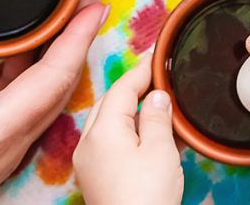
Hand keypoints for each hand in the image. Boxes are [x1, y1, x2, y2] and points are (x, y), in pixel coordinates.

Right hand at [0, 1, 107, 203]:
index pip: (52, 78)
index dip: (77, 38)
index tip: (94, 4)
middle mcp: (9, 143)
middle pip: (60, 85)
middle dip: (78, 38)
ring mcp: (4, 152)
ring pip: (47, 98)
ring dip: (61, 56)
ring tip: (68, 16)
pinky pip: (27, 109)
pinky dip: (35, 75)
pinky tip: (26, 52)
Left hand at [74, 58, 182, 204]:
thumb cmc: (146, 197)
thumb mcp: (160, 150)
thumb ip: (157, 116)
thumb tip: (156, 96)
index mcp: (102, 130)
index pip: (121, 87)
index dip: (142, 70)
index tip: (157, 58)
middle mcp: (88, 142)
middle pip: (109, 102)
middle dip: (133, 88)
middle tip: (158, 79)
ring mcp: (88, 162)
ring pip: (107, 122)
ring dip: (130, 110)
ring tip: (157, 105)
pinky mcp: (95, 178)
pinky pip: (108, 142)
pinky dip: (126, 131)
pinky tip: (147, 135)